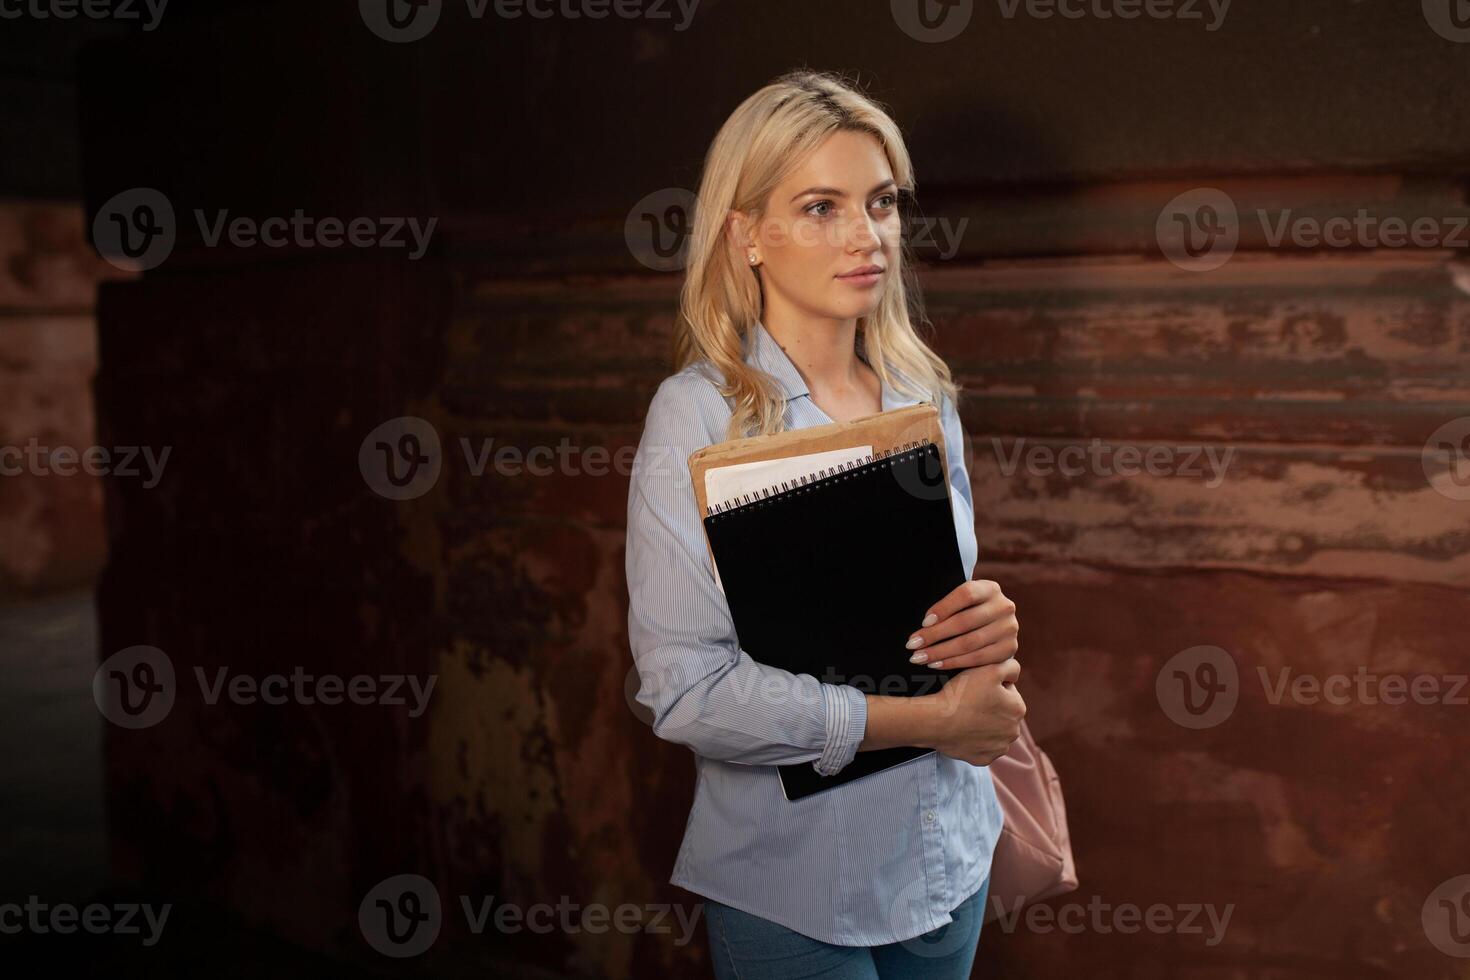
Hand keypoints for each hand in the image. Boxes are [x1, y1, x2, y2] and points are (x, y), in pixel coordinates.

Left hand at [904, 579, 1018, 669]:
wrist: (993, 627)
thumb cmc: (966, 611)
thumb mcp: (961, 602)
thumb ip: (947, 606)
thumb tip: (924, 624)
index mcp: (990, 588)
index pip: (966, 595)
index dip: (943, 608)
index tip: (923, 622)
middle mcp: (1004, 607)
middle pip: (964, 622)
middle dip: (934, 635)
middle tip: (911, 644)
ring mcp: (1009, 629)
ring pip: (969, 643)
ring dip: (940, 652)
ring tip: (919, 657)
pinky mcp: (1009, 649)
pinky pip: (978, 659)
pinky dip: (954, 663)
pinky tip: (936, 664)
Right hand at [928, 658, 1025, 765]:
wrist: (936, 721)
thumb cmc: (962, 693)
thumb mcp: (989, 669)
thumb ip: (1010, 667)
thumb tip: (1015, 673)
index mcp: (1018, 709)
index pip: (1008, 693)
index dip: (992, 687)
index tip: (977, 688)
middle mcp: (1014, 732)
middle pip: (1002, 713)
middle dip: (991, 707)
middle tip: (970, 701)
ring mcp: (998, 748)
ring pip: (994, 732)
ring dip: (984, 725)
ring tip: (966, 716)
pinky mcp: (984, 759)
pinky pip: (982, 747)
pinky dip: (975, 740)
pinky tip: (964, 731)